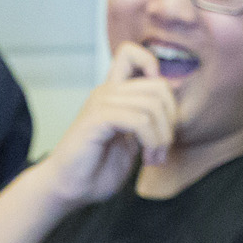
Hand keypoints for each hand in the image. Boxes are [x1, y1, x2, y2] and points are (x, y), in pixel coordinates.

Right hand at [43, 42, 180, 209]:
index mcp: (114, 94)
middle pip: (158, 85)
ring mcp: (101, 103)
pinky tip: (146, 159)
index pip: (131, 53)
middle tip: (162, 147)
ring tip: (153, 158)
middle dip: (171, 120)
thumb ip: (147, 124)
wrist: (70, 189)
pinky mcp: (97, 119)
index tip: (160, 107)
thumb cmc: (97, 169)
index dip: (154, 68)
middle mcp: (107, 93)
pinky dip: (151, 141)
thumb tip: (172, 112)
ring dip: (162, 137)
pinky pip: (140, 121)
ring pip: (152, 105)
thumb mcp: (131, 143)